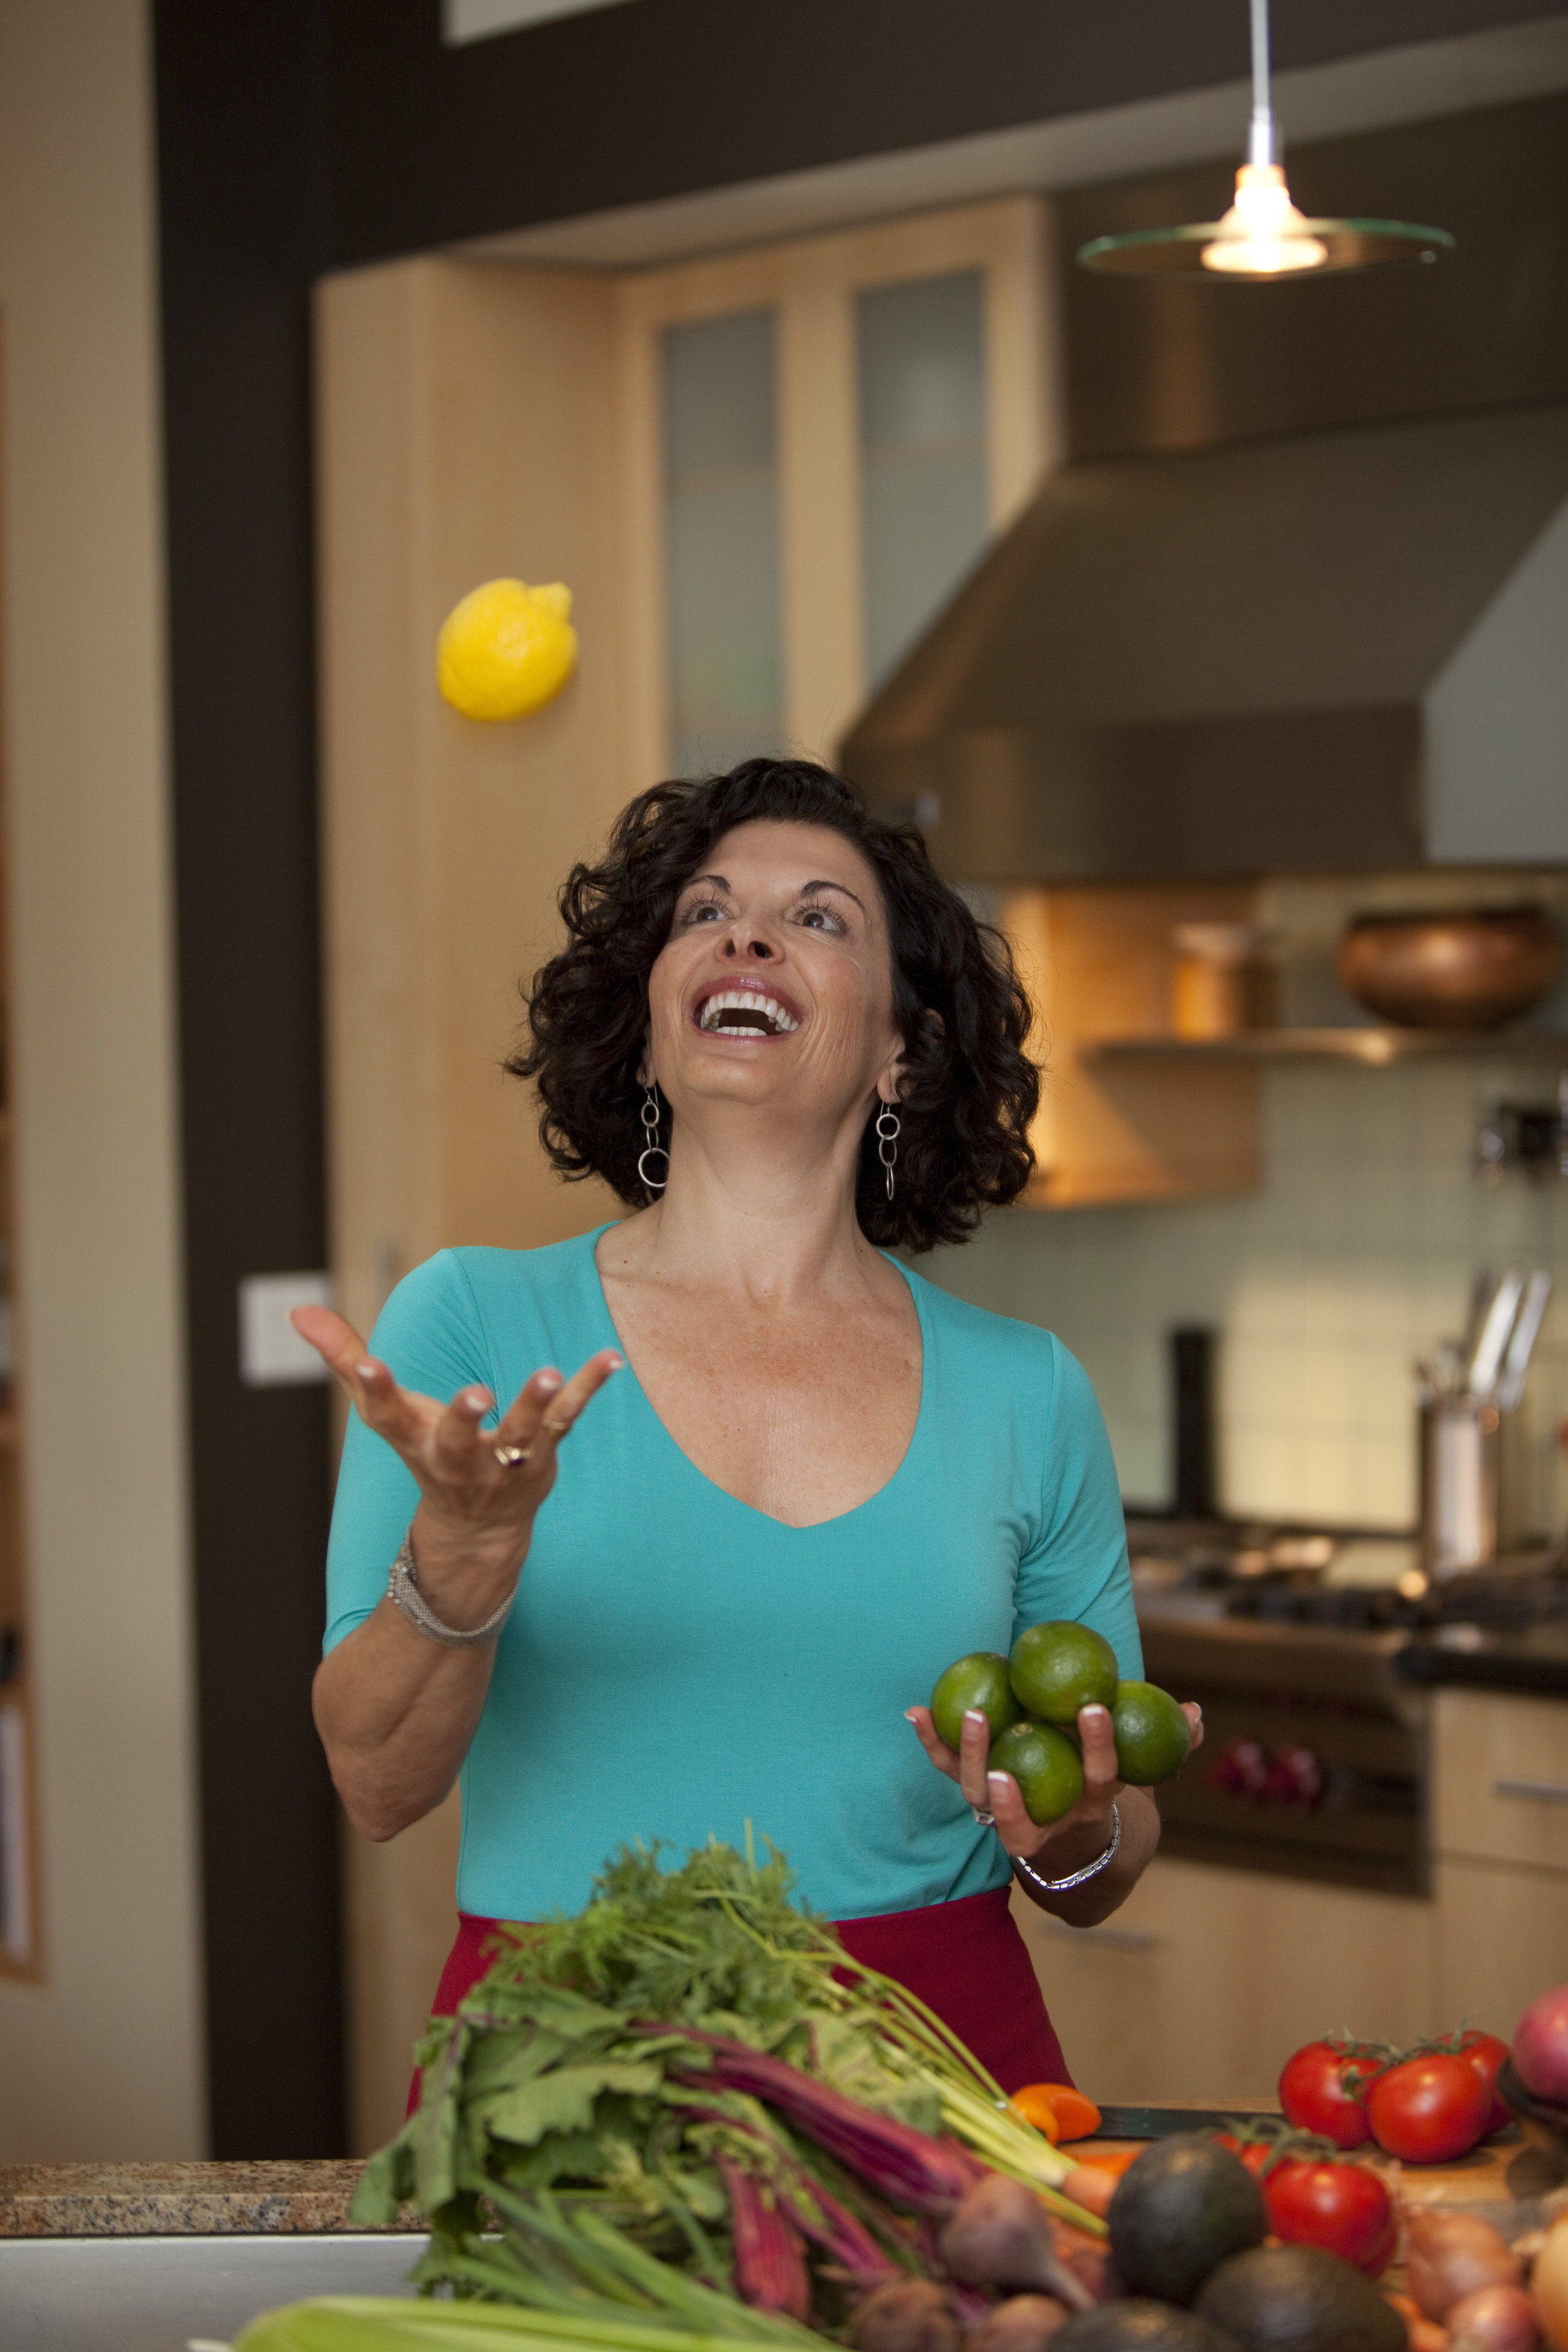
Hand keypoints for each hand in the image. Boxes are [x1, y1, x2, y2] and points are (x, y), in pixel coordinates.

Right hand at [291, 1304, 621, 1624]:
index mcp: (412, 1440)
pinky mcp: (543, 1454)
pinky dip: (587, 1388)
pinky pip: (567, 1419)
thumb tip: (297, 1310)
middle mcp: (456, 1457)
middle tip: (477, 1394)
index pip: (385, 1414)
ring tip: (547, 1370)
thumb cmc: (425, 1450)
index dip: (375, 1387)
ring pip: (519, 1435)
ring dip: (532, 1403)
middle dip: (464, 1418)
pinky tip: (609, 1358)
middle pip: (456, 1440)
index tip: (367, 1362)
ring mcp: (503, 1461)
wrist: (477, 1529)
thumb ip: (343, 1358)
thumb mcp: (383, 1411)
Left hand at [906, 1698, 1203, 1869]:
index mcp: (1089, 1801)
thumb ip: (1170, 1740)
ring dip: (967, 1757)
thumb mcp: (1141, 1766)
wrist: (1072, 1840)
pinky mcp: (975, 1798)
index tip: (1093, 1706)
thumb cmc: (1106, 1783)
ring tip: (964, 1714)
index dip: (1098, 1745)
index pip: (1097, 1775)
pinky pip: (948, 1771)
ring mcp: (1005, 1813)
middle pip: (1021, 1804)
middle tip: (995, 1721)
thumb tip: (1197, 1711)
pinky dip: (931, 1743)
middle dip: (1008, 1772)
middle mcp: (1044, 1817)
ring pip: (979, 1796)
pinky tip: (914, 1709)